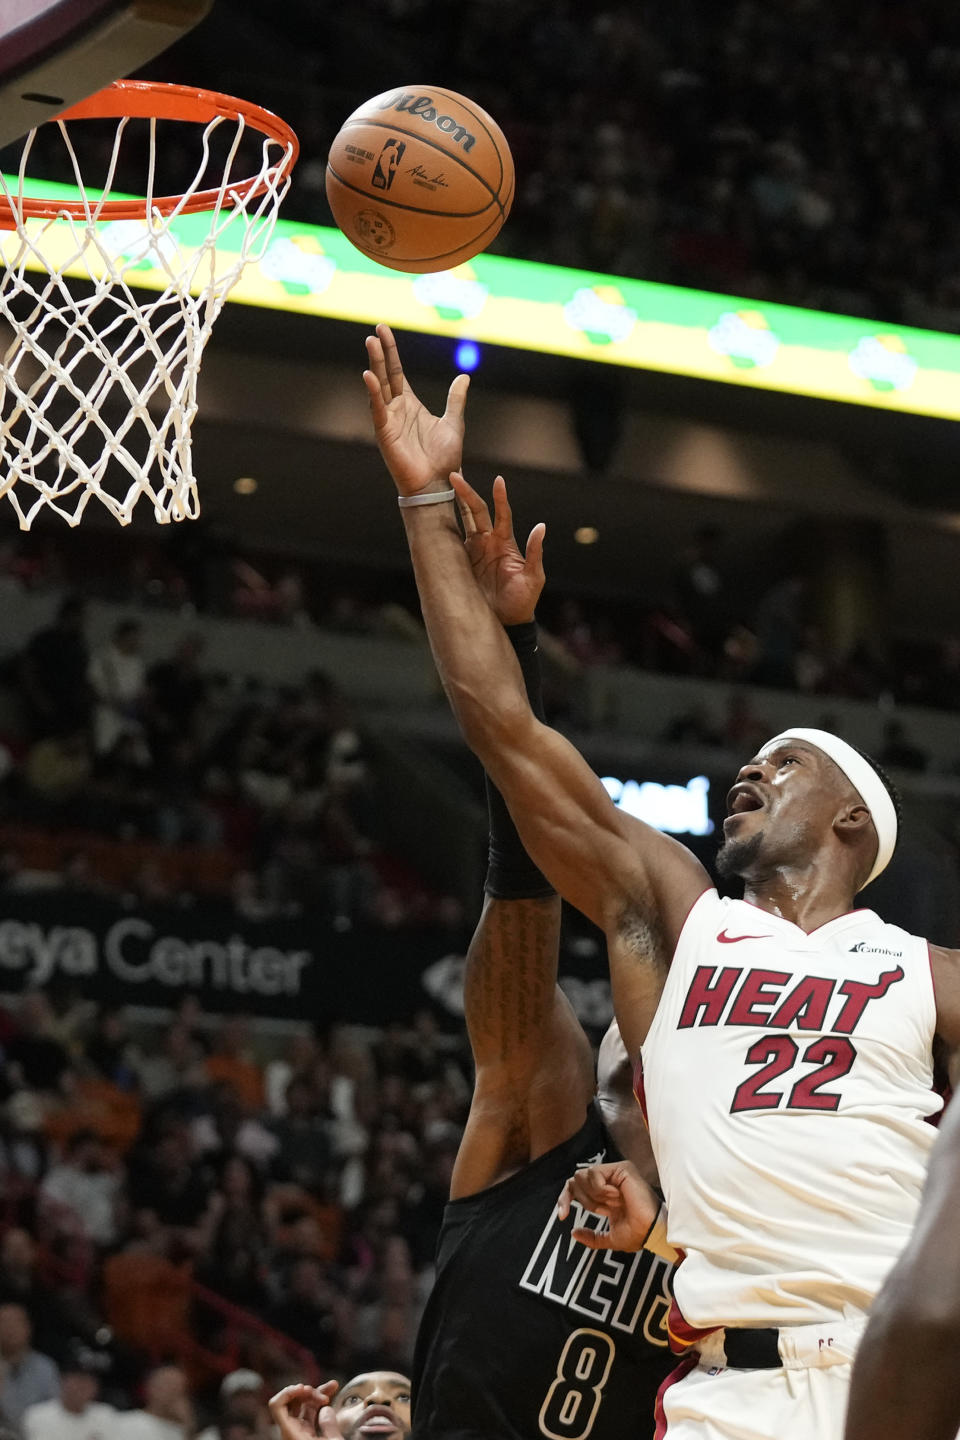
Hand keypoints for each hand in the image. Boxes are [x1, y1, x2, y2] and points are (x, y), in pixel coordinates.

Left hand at [268, 1383, 341, 1439]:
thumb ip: (329, 1425)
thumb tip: (325, 1410)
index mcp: (291, 1434)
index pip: (276, 1406)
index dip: (288, 1392)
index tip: (305, 1389)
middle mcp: (292, 1431)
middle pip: (291, 1401)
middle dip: (308, 1391)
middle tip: (325, 1393)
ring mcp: (299, 1432)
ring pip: (302, 1405)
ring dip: (316, 1394)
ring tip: (333, 1387)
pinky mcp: (307, 1435)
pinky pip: (310, 1413)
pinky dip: (319, 1404)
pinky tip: (330, 1396)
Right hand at [363, 323, 468, 496]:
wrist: (438, 485)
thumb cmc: (444, 459)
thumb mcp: (454, 422)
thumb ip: (455, 399)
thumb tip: (464, 376)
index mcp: (410, 404)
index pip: (397, 372)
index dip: (391, 352)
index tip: (384, 331)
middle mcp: (396, 409)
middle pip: (386, 374)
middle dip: (381, 351)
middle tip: (377, 329)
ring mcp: (388, 420)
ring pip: (379, 387)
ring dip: (375, 364)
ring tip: (371, 343)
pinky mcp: (385, 433)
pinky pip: (377, 409)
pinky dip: (372, 393)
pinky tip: (368, 375)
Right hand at [452, 472, 545, 625]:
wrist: (506, 622)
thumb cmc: (523, 601)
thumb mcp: (534, 577)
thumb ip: (535, 552)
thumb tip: (541, 527)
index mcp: (505, 543)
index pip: (502, 514)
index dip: (500, 497)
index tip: (498, 480)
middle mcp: (487, 543)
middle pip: (476, 513)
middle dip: (466, 493)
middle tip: (454, 476)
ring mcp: (473, 552)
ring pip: (461, 523)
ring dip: (452, 506)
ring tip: (440, 488)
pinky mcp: (460, 564)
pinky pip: (449, 543)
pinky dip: (441, 530)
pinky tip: (432, 516)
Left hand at [557, 1159, 659, 1251]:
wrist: (650, 1232)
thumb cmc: (637, 1235)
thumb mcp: (610, 1239)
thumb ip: (592, 1237)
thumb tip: (574, 1232)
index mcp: (604, 1195)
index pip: (575, 1188)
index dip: (564, 1199)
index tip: (562, 1217)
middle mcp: (608, 1181)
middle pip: (575, 1180)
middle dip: (584, 1200)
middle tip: (602, 1211)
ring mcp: (614, 1173)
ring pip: (582, 1175)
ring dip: (593, 1196)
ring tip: (611, 1204)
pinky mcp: (621, 1168)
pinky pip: (595, 1174)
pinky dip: (601, 1190)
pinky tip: (616, 1196)